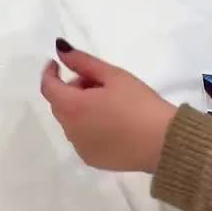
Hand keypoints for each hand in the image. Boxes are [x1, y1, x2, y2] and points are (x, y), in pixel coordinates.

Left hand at [40, 41, 176, 173]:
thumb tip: (60, 50)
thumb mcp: (113, 76)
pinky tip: (112, 124)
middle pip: (60, 105)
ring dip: (79, 109)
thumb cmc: (140, 104)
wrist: (163, 143)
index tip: (58, 64)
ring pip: (71, 122)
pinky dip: (88, 127)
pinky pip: (82, 138)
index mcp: (73, 107)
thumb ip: (83, 62)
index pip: (48, 87)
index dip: (50, 73)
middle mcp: (70, 130)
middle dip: (71, 90)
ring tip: (108, 104)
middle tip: (97, 82)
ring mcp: (80, 148)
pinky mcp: (92, 160)